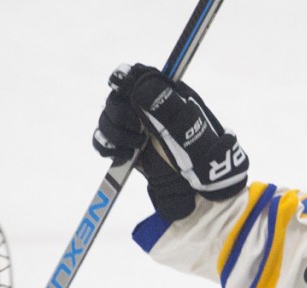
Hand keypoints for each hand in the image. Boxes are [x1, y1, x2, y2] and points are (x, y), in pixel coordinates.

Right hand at [93, 63, 247, 218]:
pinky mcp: (127, 148)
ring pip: (107, 117)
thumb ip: (167, 108)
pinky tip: (124, 157)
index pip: (139, 74)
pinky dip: (107, 147)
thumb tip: (140, 87)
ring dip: (114, 132)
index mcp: (168, 95)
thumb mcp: (189, 132)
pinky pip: (103, 140)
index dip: (125, 78)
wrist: (201, 194)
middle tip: (137, 131)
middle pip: (116, 96)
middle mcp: (149, 109)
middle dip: (120, 112)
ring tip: (136, 147)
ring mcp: (137, 129)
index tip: (122, 88)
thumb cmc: (203, 160)